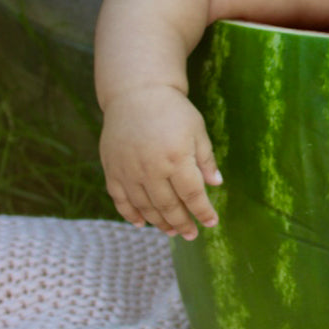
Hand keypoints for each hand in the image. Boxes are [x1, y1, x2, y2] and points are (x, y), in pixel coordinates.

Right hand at [99, 85, 222, 238]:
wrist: (136, 93)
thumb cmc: (172, 110)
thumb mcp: (197, 130)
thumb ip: (205, 159)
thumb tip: (216, 184)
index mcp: (176, 158)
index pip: (192, 195)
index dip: (202, 212)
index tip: (211, 222)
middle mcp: (151, 168)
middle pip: (168, 206)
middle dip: (182, 223)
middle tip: (191, 234)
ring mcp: (129, 170)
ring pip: (145, 207)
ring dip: (159, 222)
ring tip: (172, 231)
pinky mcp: (112, 169)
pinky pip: (120, 199)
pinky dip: (130, 214)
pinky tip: (142, 223)